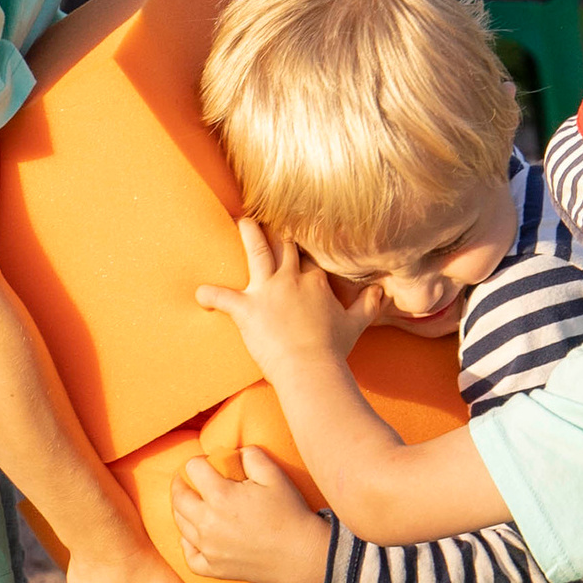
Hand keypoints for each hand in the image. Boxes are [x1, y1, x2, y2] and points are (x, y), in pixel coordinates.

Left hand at [172, 446, 329, 582]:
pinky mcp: (214, 568)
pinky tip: (195, 537)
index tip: (206, 463)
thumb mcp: (274, 475)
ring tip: (192, 504)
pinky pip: (189, 556)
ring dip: (182, 510)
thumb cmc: (289, 513)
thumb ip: (251, 456)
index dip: (199, 461)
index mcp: (221, 496)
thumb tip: (236, 452)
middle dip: (181, 484)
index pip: (193, 469)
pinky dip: (188, 545)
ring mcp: (209, 548)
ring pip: (180, 524)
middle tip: (189, 481)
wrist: (302, 555)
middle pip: (178, 497)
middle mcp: (208, 522)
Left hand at [197, 219, 371, 379]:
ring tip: (240, 220)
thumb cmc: (333, 349)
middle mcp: (291, 279)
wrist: (311, 368)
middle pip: (284, 245)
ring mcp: (268, 291)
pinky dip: (209, 295)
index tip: (303, 228)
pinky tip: (199, 293)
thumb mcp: (356, 324)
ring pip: (257, 253)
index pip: (310, 255)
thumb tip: (383, 292)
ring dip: (248, 235)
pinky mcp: (246, 309)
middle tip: (268, 213)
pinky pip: (223, 297)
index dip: (306, 242)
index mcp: (315, 281)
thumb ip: (368, 305)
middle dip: (277, 229)